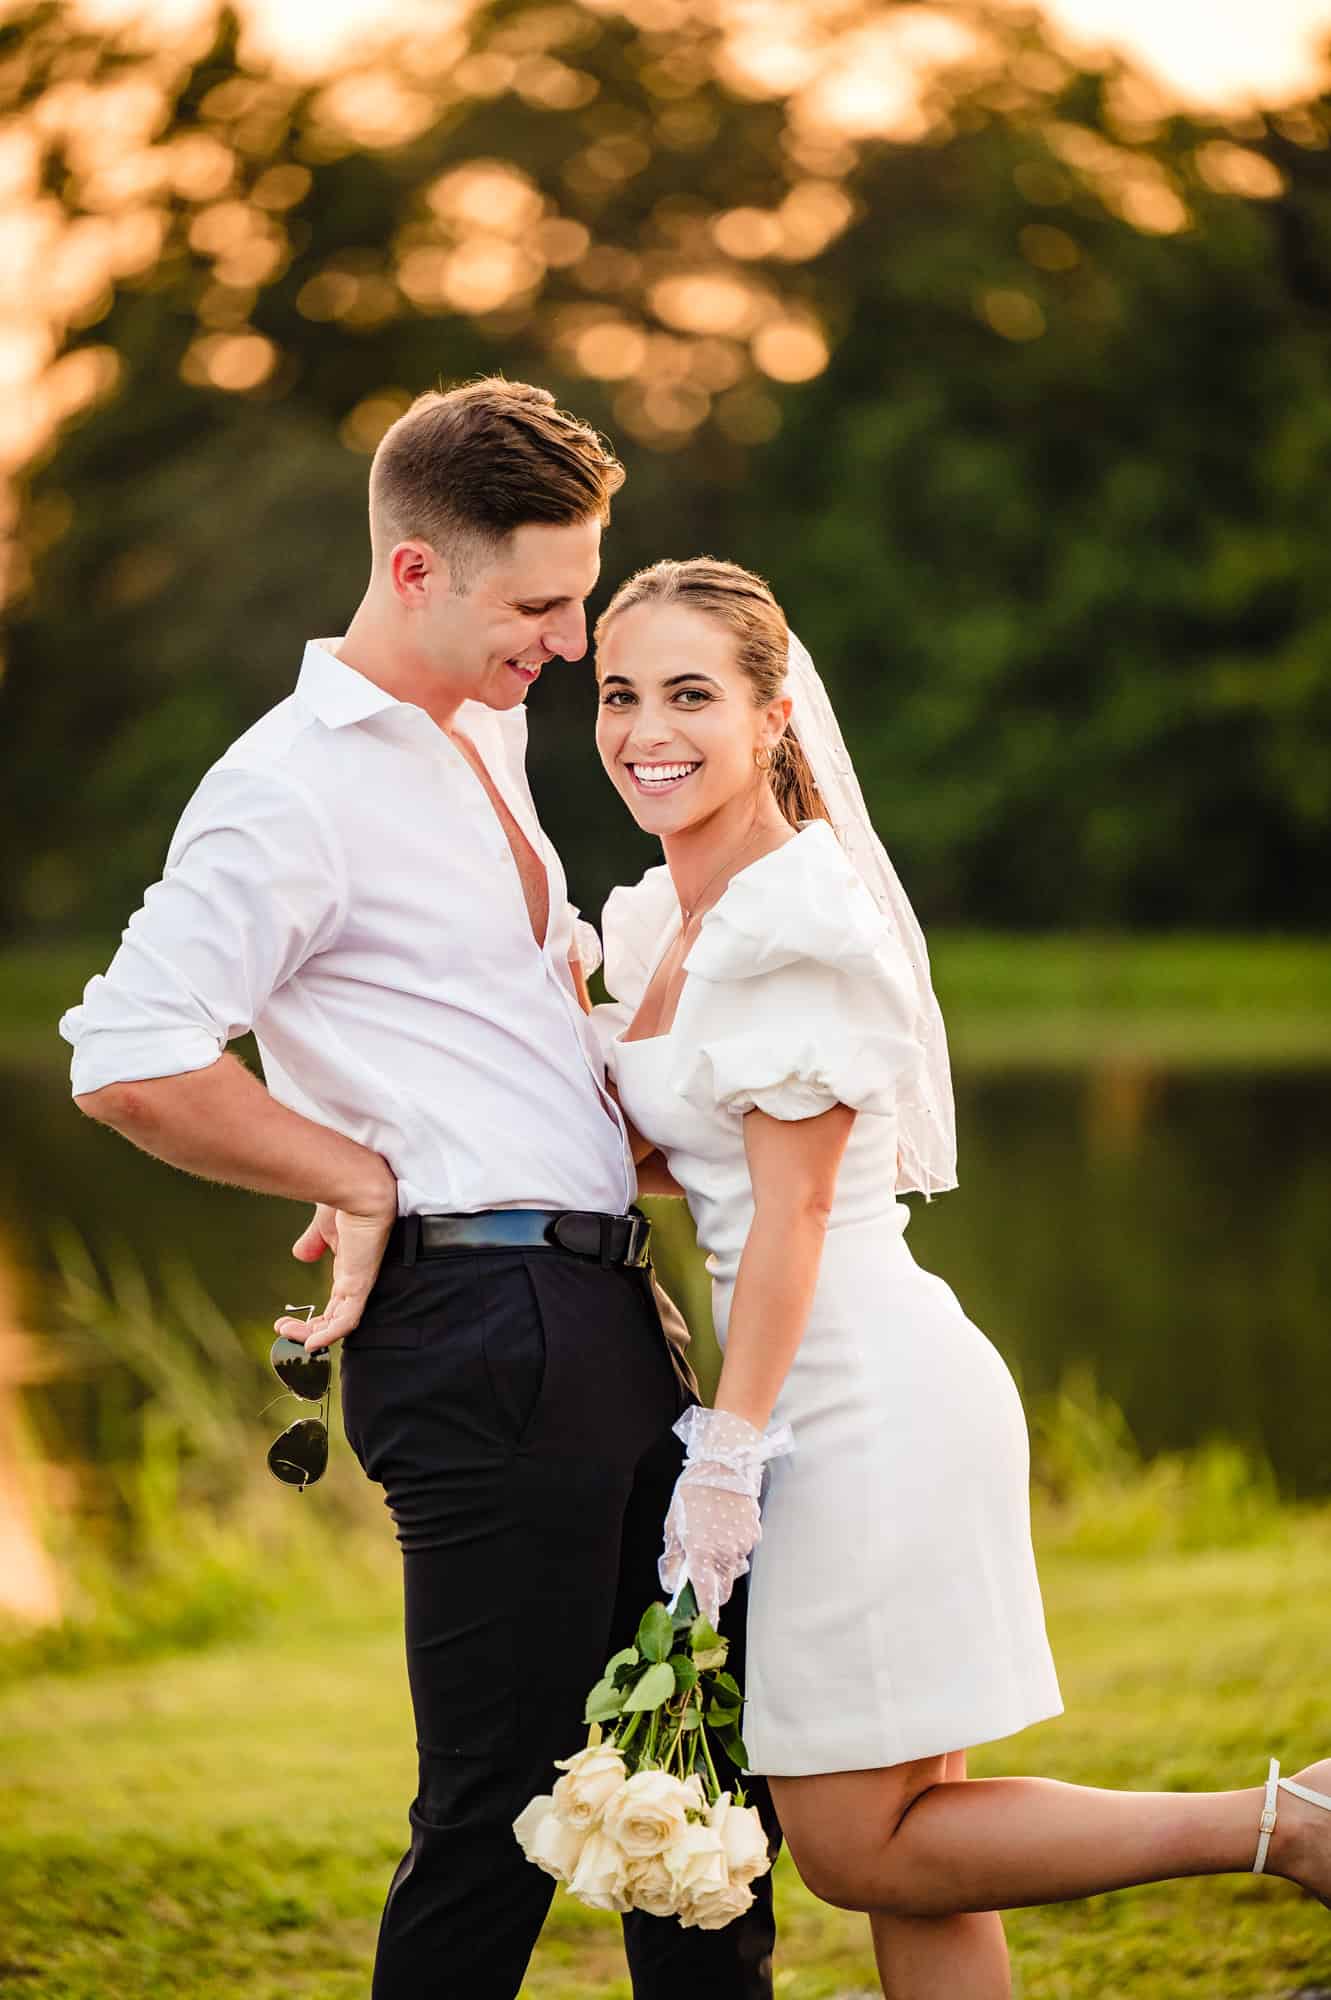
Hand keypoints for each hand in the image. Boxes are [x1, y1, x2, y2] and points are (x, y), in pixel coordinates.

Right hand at [274, 1180, 396, 1352]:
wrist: (358, 1187)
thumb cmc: (347, 1200)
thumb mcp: (323, 1226)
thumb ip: (314, 1242)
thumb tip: (301, 1255)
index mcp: (349, 1268)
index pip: (336, 1303)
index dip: (313, 1317)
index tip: (287, 1320)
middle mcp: (356, 1279)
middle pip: (335, 1317)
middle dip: (309, 1329)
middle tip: (283, 1330)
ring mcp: (359, 1283)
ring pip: (340, 1323)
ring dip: (313, 1333)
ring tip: (289, 1335)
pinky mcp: (360, 1283)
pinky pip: (348, 1319)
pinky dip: (330, 1334)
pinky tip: (311, 1343)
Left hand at [660, 1474, 761, 1628]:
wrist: (722, 1463)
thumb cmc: (692, 1493)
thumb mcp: (673, 1526)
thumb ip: (674, 1560)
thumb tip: (673, 1585)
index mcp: (701, 1553)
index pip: (707, 1597)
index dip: (707, 1617)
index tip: (706, 1629)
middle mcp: (725, 1554)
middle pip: (722, 1587)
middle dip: (712, 1584)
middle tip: (701, 1561)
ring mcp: (743, 1545)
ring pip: (733, 1568)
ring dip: (723, 1561)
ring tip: (713, 1531)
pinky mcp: (754, 1534)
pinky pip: (743, 1551)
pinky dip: (734, 1545)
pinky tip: (726, 1523)